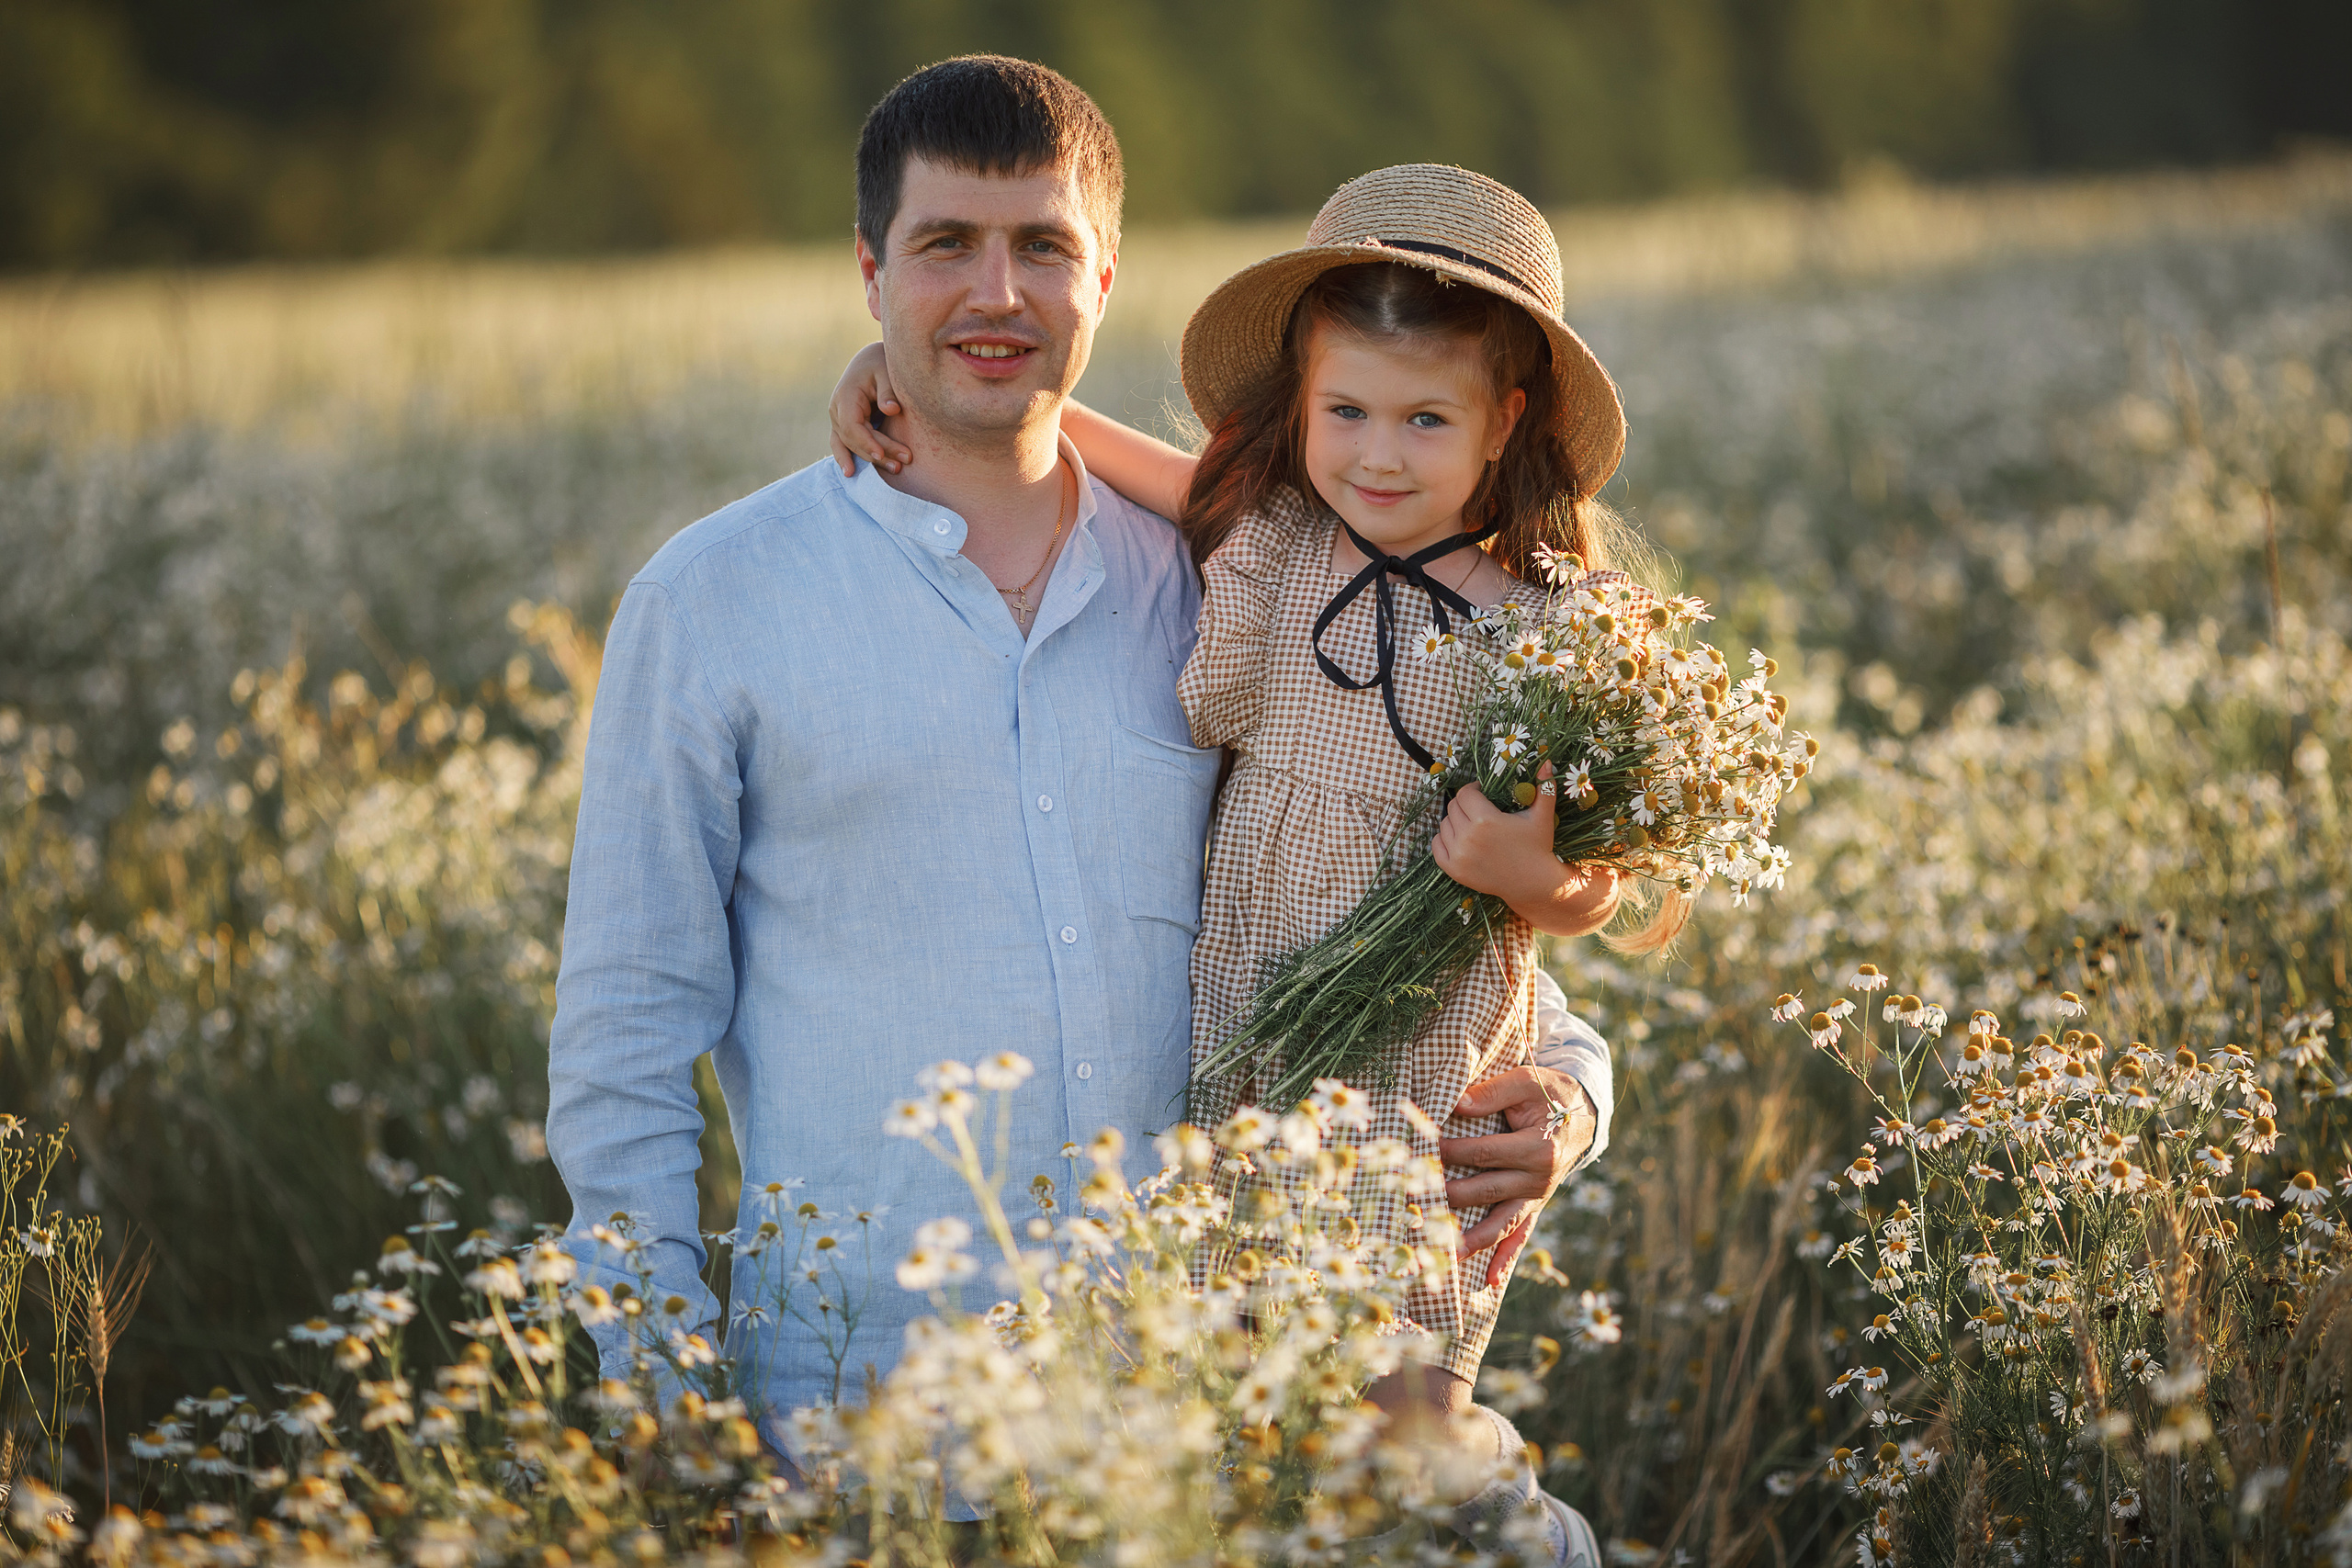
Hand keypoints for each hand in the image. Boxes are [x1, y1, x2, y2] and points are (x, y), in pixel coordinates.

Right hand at [828, 341, 911, 476]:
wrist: (870, 360)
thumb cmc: (880, 364)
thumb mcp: (886, 371)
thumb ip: (888, 391)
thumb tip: (891, 410)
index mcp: (846, 395)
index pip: (852, 426)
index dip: (866, 442)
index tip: (882, 454)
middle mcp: (837, 409)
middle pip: (854, 439)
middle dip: (878, 453)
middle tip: (903, 462)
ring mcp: (838, 418)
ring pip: (850, 445)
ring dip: (870, 459)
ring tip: (895, 468)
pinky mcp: (843, 424)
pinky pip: (841, 444)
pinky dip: (845, 458)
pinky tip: (850, 473)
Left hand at [1430, 762, 1623, 936]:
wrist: (1533, 883)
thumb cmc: (1538, 847)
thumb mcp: (1542, 816)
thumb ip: (1544, 788)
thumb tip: (1547, 762)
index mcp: (1486, 820)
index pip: (1465, 793)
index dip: (1473, 789)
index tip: (1483, 793)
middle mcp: (1468, 837)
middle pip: (1453, 807)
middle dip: (1464, 804)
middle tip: (1478, 808)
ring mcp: (1458, 855)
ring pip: (1444, 825)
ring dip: (1455, 821)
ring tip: (1471, 823)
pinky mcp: (1454, 870)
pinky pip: (1436, 846)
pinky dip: (1443, 839)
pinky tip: (1459, 837)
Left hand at [1438, 1065, 1596, 1287]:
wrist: (1584, 1115)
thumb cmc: (1550, 1093)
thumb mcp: (1526, 1081)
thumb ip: (1491, 1093)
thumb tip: (1456, 1104)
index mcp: (1538, 1148)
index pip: (1483, 1154)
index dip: (1450, 1152)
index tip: (1420, 1150)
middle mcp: (1539, 1179)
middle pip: (1485, 1191)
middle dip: (1446, 1196)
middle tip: (1411, 1199)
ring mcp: (1537, 1197)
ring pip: (1500, 1223)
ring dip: (1471, 1240)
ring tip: (1443, 1254)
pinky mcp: (1535, 1207)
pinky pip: (1521, 1236)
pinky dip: (1506, 1259)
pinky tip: (1491, 1280)